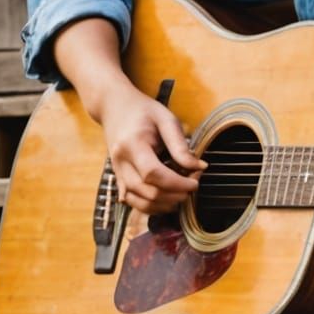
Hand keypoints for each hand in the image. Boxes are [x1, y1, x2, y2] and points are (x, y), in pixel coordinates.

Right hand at [98, 83, 205, 215]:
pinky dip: (151, 206)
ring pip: (139, 202)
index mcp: (132, 144)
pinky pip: (132, 201)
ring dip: (164, 204)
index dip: (177, 183)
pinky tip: (166, 199)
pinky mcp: (117, 178)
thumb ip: (180, 146)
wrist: (114, 107)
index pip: (153, 174)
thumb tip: (199, 167)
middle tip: (192, 185)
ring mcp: (117, 172)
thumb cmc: (143, 111)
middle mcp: (120, 162)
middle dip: (174, 195)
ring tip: (181, 193)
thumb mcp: (166, 120)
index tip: (195, 182)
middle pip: (147, 192)